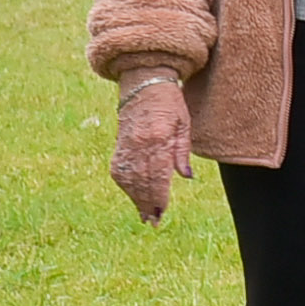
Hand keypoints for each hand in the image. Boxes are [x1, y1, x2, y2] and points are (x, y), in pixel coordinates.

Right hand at [110, 77, 192, 223]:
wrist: (144, 84)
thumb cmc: (171, 103)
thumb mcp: (184, 124)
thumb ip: (182, 152)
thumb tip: (186, 177)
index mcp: (157, 138)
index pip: (157, 175)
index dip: (159, 197)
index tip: (161, 213)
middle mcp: (138, 143)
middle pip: (141, 181)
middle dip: (147, 203)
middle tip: (153, 221)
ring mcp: (126, 144)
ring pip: (128, 178)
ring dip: (135, 198)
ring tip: (144, 214)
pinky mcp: (119, 144)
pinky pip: (119, 170)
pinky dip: (125, 185)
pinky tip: (132, 195)